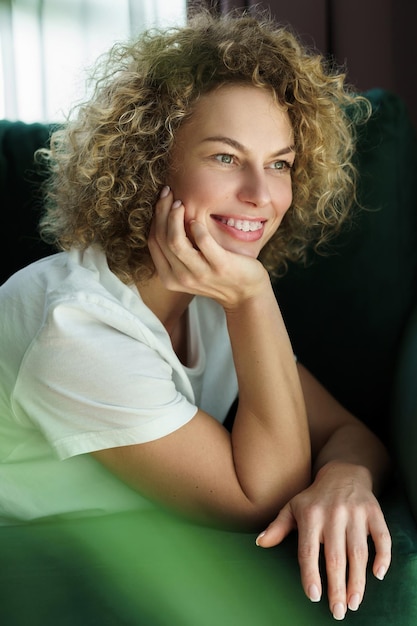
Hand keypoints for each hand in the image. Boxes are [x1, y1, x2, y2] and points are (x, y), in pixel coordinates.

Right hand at [148, 186, 267, 307]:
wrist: (246, 294)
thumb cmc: (217, 275)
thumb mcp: (191, 268)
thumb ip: (178, 251)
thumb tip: (165, 217)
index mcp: (170, 277)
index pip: (153, 242)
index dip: (155, 218)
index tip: (162, 200)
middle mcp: (181, 278)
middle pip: (162, 239)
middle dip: (162, 211)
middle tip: (168, 193)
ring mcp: (201, 274)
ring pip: (175, 241)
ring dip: (175, 218)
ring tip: (180, 203)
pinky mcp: (220, 266)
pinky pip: (203, 242)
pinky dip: (198, 227)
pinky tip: (198, 219)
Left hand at [255, 461, 391, 619]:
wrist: (343, 473)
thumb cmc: (315, 498)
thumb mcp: (293, 507)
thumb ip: (278, 527)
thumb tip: (260, 542)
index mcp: (310, 515)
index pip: (309, 550)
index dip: (310, 573)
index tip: (313, 595)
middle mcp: (333, 514)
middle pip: (335, 557)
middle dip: (337, 587)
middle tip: (338, 611)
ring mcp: (355, 513)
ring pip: (358, 552)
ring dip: (358, 580)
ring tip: (354, 603)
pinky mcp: (374, 512)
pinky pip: (381, 537)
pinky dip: (383, 556)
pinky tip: (378, 574)